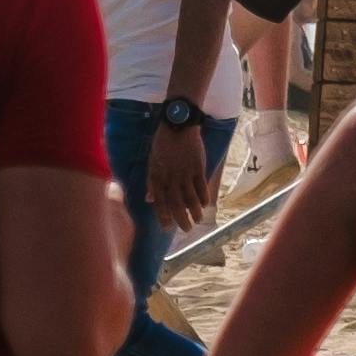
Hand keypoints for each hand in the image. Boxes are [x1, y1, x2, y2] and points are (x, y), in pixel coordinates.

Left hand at [154, 113, 219, 232]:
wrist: (178, 125)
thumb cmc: (162, 143)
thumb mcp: (151, 162)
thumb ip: (152, 182)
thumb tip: (150, 199)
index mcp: (157, 177)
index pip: (160, 203)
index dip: (164, 217)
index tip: (168, 228)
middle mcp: (171, 178)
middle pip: (177, 204)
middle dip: (182, 219)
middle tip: (187, 229)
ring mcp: (185, 173)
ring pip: (191, 198)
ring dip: (195, 212)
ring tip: (198, 220)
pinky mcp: (198, 167)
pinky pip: (201, 186)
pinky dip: (204, 197)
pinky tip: (205, 205)